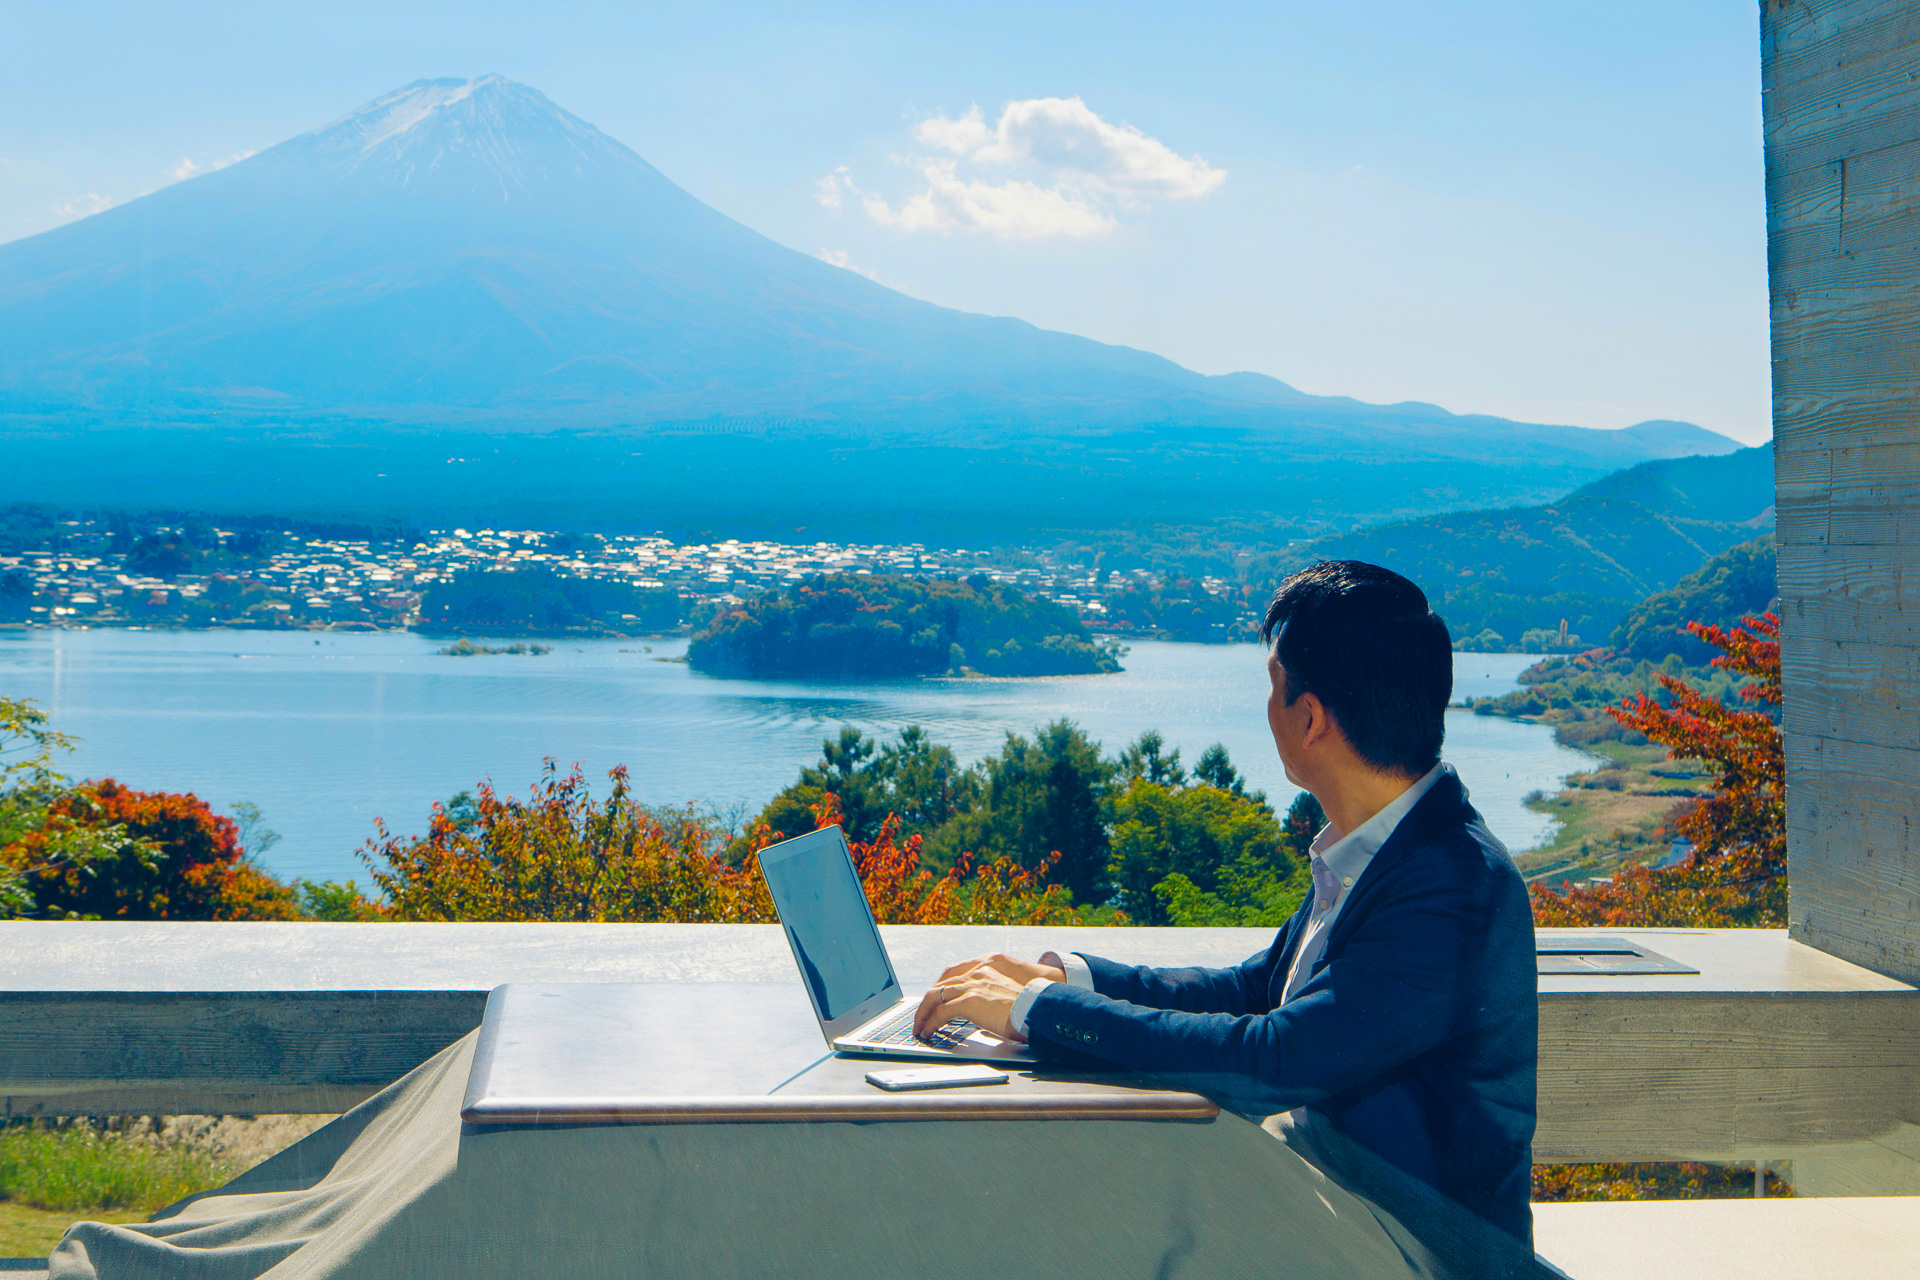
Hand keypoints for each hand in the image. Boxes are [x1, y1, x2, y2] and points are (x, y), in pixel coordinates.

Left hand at [912, 953, 1064, 1041]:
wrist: (1035, 1010)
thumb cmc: (1025, 1008)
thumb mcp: (1004, 996)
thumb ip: (988, 996)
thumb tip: (980, 1010)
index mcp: (984, 969)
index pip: (951, 975)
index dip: (938, 988)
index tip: (931, 1001)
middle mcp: (975, 974)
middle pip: (939, 985)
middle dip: (925, 1003)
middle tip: (920, 1017)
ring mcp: (971, 986)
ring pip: (934, 997)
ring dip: (923, 1014)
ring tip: (919, 1027)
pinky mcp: (969, 1002)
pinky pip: (941, 1012)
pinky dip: (931, 1023)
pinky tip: (929, 1032)